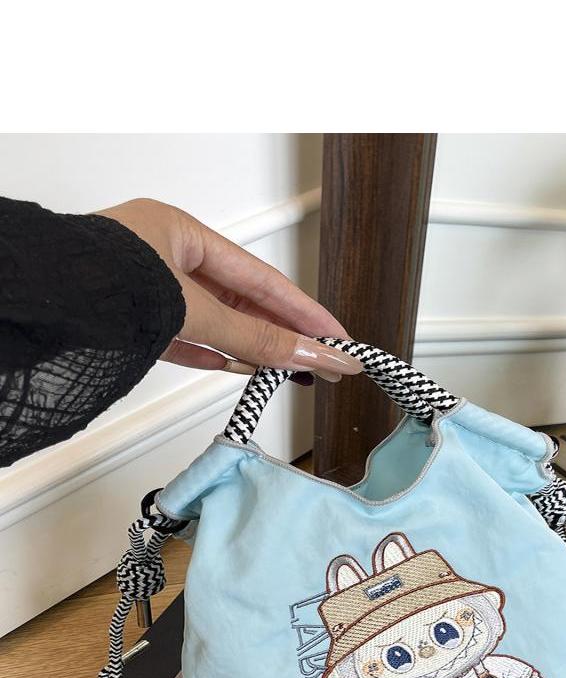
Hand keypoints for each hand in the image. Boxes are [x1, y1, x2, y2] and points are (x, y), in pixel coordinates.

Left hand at [95, 198, 361, 382]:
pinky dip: (215, 356)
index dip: (305, 312)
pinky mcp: (134, 324)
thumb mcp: (191, 310)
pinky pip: (186, 341)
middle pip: (242, 300)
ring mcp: (149, 292)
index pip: (260, 278)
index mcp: (179, 231)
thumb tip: (305, 354)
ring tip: (293, 370)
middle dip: (285, 334)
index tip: (337, 338)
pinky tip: (241, 371)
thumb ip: (252, 337)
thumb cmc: (97, 286)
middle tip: (326, 361)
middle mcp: (165, 256)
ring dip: (255, 349)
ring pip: (217, 323)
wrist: (41, 310)